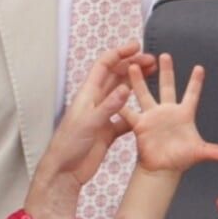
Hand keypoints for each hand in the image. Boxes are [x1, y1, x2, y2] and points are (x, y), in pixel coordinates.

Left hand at [24, 42, 156, 218]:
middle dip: (132, 65)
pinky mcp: (107, 131)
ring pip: (121, 94)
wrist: (64, 171)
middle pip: (115, 76)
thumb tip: (126, 88)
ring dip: (135, 83)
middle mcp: (95, 101)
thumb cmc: (69, 145)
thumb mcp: (89, 123)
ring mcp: (102, 116)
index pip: (104, 65)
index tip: (137, 46)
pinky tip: (148, 112)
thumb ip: (108, 106)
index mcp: (88, 93)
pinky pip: (125, 117)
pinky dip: (136, 112)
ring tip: (153, 76)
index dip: (119, 53)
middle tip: (152, 61)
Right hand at [120, 54, 217, 174]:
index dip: (195, 82)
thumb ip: (214, 152)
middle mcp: (167, 111)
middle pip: (167, 87)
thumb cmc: (181, 159)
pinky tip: (114, 92)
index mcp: (184, 114)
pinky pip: (129, 113)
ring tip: (133, 65)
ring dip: (139, 80)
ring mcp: (152, 116)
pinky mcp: (140, 124)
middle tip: (164, 55)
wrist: (162, 169)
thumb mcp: (199, 152)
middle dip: (166, 71)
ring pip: (144, 94)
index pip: (192, 94)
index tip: (200, 67)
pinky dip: (121, 104)